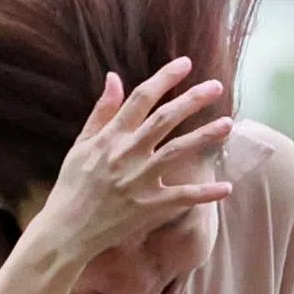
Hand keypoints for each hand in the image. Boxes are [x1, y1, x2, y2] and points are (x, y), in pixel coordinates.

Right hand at [28, 59, 233, 265]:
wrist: (66, 230)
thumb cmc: (72, 186)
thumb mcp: (80, 145)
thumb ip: (101, 112)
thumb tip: (113, 77)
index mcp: (110, 138)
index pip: (141, 99)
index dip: (164, 78)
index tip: (185, 63)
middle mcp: (126, 155)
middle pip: (164, 120)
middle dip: (192, 100)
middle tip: (216, 86)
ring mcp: (139, 181)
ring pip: (177, 151)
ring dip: (204, 136)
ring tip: (228, 123)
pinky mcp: (148, 207)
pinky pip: (182, 198)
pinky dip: (205, 193)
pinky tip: (226, 187)